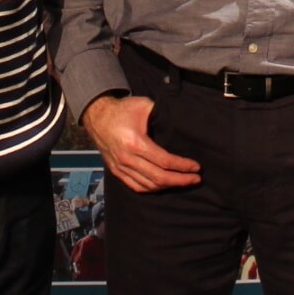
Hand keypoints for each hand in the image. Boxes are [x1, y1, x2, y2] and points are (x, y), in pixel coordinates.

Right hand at [82, 95, 200, 192]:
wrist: (97, 116)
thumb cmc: (122, 110)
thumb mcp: (143, 105)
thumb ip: (161, 113)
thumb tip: (181, 122)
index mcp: (135, 143)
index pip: (165, 161)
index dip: (183, 166)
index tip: (196, 167)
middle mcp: (127, 159)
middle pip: (159, 178)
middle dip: (180, 180)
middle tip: (196, 179)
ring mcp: (121, 167)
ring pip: (148, 185)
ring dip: (168, 186)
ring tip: (183, 182)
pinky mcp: (116, 171)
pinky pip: (136, 186)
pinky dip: (152, 189)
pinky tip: (164, 186)